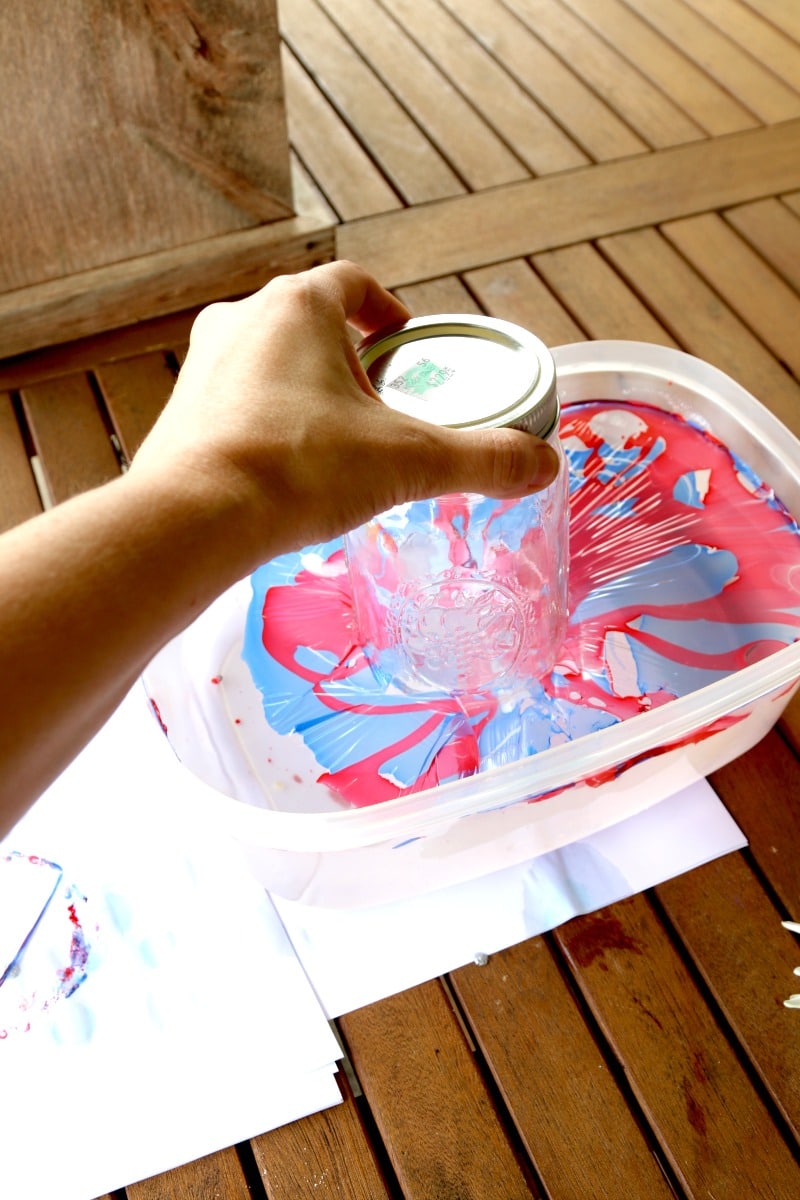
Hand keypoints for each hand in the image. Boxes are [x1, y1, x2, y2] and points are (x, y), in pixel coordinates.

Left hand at [130, 260, 558, 565]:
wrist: (194, 518)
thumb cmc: (300, 469)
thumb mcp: (408, 462)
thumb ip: (482, 460)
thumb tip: (546, 465)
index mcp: (299, 306)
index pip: (353, 283)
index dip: (387, 308)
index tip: (404, 340)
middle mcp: (242, 319)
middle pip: (308, 320)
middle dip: (347, 355)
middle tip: (379, 400)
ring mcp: (203, 364)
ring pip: (267, 359)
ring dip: (303, 386)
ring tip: (335, 437)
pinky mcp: (179, 411)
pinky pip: (234, 400)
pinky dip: (265, 419)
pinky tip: (285, 466)